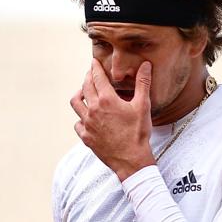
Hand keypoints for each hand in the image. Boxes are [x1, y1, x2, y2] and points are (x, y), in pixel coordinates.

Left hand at [70, 59, 155, 180]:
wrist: (131, 160)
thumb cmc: (138, 133)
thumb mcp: (143, 106)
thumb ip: (143, 83)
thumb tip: (145, 65)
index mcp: (107, 100)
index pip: (97, 77)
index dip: (95, 67)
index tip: (94, 62)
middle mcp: (93, 109)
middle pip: (85, 87)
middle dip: (88, 77)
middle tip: (91, 73)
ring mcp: (87, 124)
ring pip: (76, 103)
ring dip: (79, 94)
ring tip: (84, 92)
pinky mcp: (86, 137)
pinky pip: (77, 123)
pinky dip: (80, 117)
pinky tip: (86, 117)